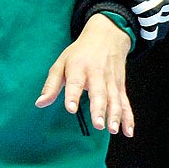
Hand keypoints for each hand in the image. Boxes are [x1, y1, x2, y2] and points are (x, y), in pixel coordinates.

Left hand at [35, 13, 133, 135]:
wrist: (107, 35)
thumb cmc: (80, 53)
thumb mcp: (62, 63)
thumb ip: (51, 85)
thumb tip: (40, 104)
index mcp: (79, 67)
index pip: (75, 82)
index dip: (73, 96)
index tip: (71, 109)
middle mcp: (97, 74)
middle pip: (99, 92)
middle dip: (99, 109)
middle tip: (98, 125)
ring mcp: (111, 81)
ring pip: (115, 99)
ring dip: (115, 115)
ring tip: (112, 129)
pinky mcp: (121, 86)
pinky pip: (125, 103)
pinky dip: (128, 118)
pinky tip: (128, 132)